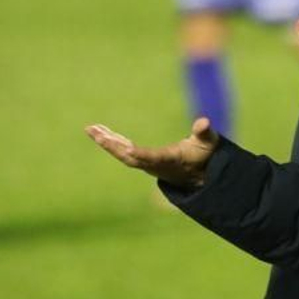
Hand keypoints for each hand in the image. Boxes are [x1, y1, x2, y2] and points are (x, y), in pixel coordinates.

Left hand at [85, 117, 218, 188]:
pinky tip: (101, 133)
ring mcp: (146, 164)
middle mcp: (153, 164)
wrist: (200, 177)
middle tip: (94, 133)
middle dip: (111, 145)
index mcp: (168, 160)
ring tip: (91, 129)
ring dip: (107, 142)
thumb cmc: (204, 157)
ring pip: (122, 154)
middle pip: (127, 157)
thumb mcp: (208, 143)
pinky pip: (123, 152)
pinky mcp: (143, 161)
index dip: (138, 153)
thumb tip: (204, 121)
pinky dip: (112, 142)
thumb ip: (205, 132)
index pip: (150, 157)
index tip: (123, 147)